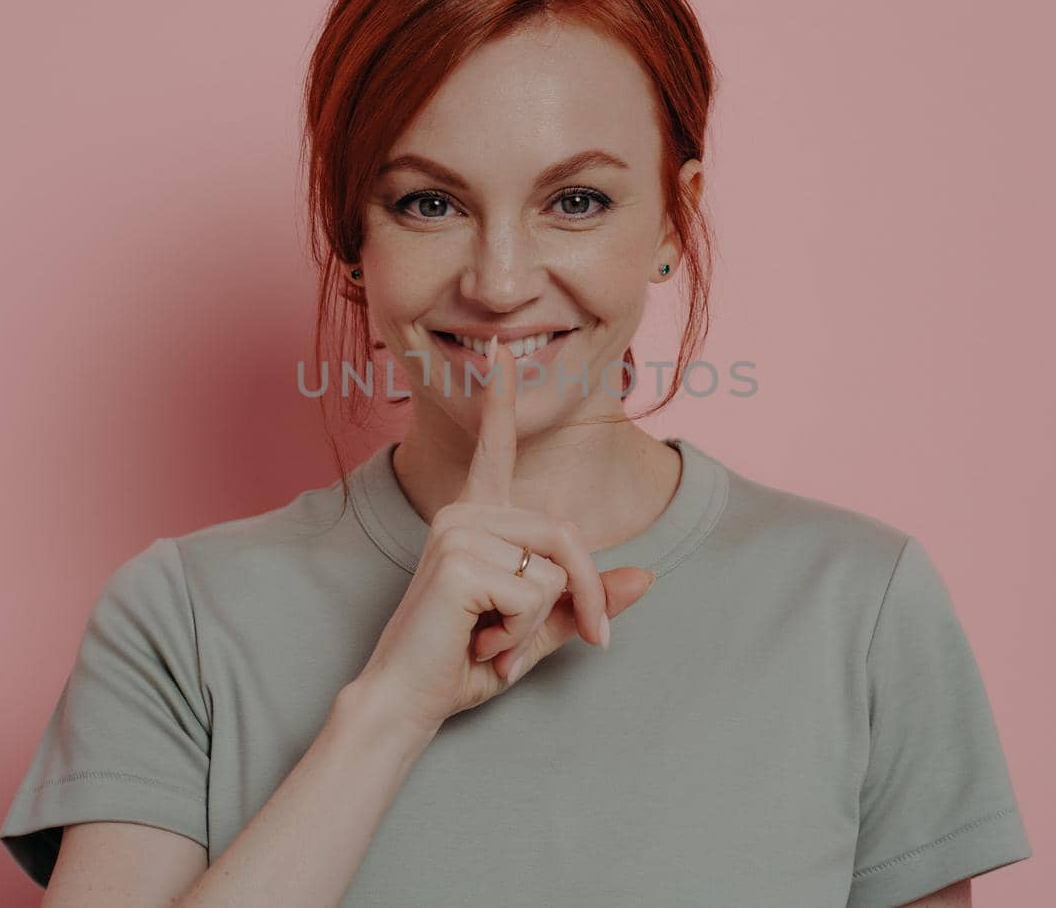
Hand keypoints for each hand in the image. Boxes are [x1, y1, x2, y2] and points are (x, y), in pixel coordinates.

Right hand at [351, 334, 658, 736]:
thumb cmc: (463, 665)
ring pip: (557, 568)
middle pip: (567, 534)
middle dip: (588, 595)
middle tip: (590, 642)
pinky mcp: (460, 559)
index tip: (502, 352)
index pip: (495, 449)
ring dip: (542, 622)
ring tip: (494, 642)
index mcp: (475, 518)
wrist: (406, 703)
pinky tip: (482, 642)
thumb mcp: (537, 629)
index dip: (501, 401)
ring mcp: (459, 531)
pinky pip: (539, 592)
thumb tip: (648, 576)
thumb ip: (586, 600)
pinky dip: (523, 632)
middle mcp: (464, 513)